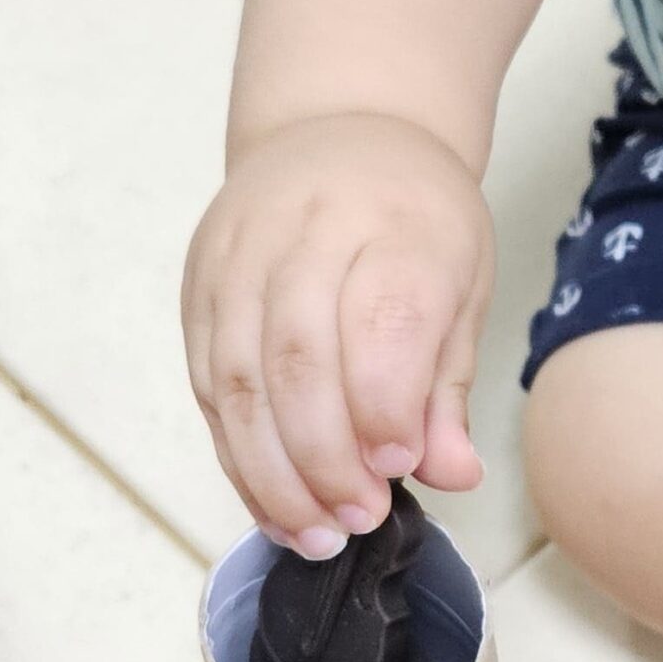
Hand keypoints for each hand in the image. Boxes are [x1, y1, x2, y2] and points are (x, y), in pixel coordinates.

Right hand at [181, 111, 493, 556]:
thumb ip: (447, 385)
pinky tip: (272, 502)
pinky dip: (237, 454)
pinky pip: (209, 383)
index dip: (384, 406)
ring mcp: (241, 257)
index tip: (398, 469)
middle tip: (358, 519)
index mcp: (397, 226)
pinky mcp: (199, 285)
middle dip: (325, 458)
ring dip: (273, 472)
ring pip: (240, 379)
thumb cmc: (416, 218)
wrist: (342, 130)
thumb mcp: (463, 284)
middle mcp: (310, 233)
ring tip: (313, 531)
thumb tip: (455, 474)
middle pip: (299, 359)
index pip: (382, 321)